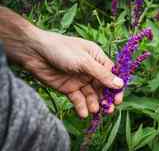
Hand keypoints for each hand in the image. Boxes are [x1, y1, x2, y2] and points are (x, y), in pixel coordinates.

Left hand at [5, 28, 123, 117]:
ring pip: (91, 95)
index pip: (111, 74)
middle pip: (102, 87)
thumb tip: (120, 84)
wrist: (34, 53)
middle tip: (109, 109)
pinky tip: (83, 113)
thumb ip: (102, 74)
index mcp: (96, 58)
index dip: (116, 86)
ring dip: (94, 103)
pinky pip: (78, 99)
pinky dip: (81, 106)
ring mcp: (80, 80)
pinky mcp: (69, 88)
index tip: (118, 98)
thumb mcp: (84, 61)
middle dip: (106, 98)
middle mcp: (90, 70)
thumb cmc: (61, 50)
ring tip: (94, 110)